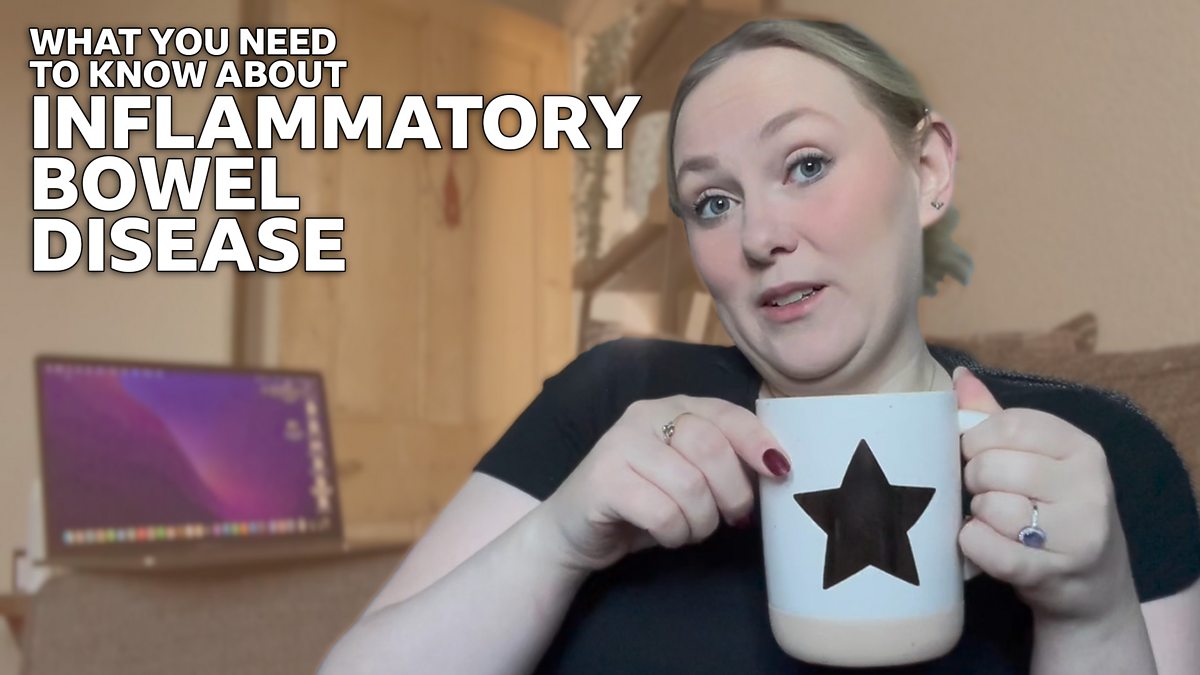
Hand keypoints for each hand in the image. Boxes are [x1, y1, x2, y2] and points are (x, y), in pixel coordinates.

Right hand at [537, 395, 789, 572]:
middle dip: (732, 492)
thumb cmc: (643, 503)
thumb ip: (723, 462)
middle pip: (710, 447)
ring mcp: (619, 444)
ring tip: (689, 530)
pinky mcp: (602, 479)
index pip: (725, 413)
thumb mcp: (689, 475)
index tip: (780, 471)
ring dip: (701, 522)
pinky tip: (664, 535)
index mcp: (673, 407)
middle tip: (732, 518)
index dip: (757, 441)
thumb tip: (775, 469)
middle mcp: (645, 415)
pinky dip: (674, 534)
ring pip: (689, 485)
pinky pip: (662, 512)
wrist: (573, 531)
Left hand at [954, 367, 1138, 622]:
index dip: (975, 439)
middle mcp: (1089, 486)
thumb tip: (960, 377)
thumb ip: (996, 419)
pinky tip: (978, 541)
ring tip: (991, 520)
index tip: (974, 454)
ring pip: (992, 507)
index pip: (1009, 425)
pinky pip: (991, 549)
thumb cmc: (1055, 512)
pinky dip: (973, 544)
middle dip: (974, 479)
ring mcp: (1078, 533)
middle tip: (982, 492)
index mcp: (1083, 448)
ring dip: (976, 514)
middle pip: (994, 466)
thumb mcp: (1039, 460)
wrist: (1094, 586)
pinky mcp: (1055, 572)